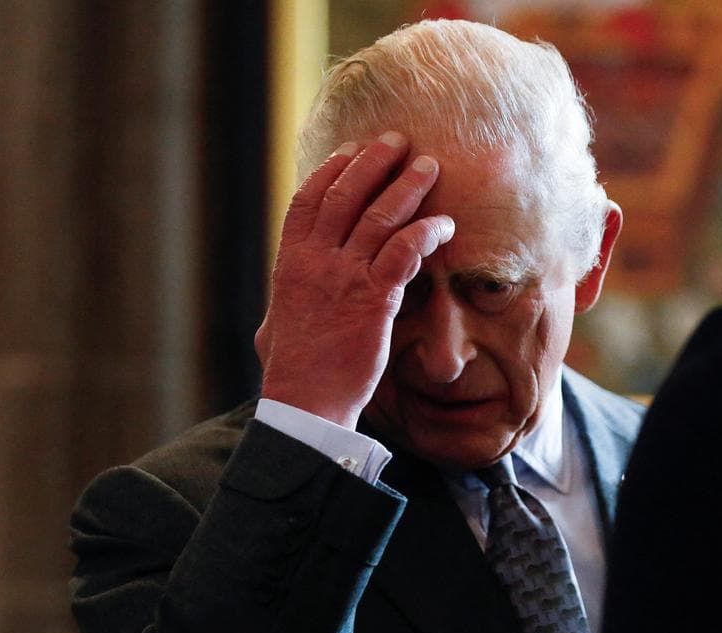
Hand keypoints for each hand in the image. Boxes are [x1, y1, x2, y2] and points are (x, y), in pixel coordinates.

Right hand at [254, 132, 453, 428]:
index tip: (352, 150)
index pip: (309, 200)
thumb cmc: (294, 370)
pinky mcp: (374, 300)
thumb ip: (286, 301)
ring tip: (430, 166)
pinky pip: (404, 252)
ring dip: (408, 186)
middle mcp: (315, 261)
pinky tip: (445, 226)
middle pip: (346, 194)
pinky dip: (426, 232)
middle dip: (374, 162)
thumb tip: (282, 302)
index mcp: (290, 262)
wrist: (304, 402)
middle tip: (399, 141)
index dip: (333, 170)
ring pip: (379, 216)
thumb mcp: (276, 324)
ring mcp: (345, 277)